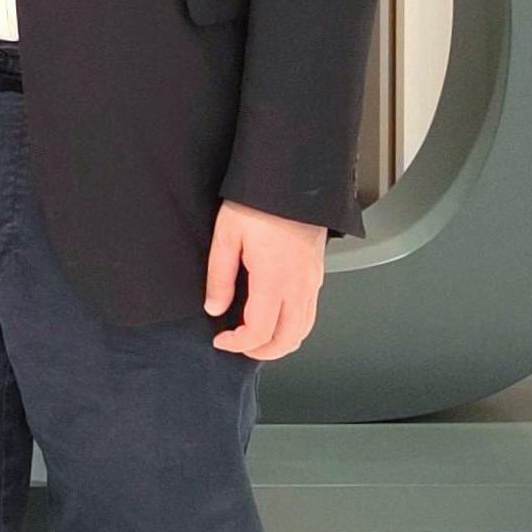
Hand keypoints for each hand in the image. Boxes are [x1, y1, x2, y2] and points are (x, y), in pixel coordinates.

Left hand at [204, 200, 325, 360]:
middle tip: (238, 346)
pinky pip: (310, 312)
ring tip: (256, 339)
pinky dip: (294, 326)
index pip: (260, 331)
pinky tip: (275, 318)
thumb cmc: (259, 202)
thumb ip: (219, 277)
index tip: (221, 340)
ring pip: (303, 329)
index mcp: (274, 279)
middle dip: (262, 351)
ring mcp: (312, 281)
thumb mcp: (226, 236)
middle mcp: (299, 285)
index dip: (239, 344)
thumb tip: (214, 308)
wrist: (292, 180)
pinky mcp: (317, 273)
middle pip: (288, 339)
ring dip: (281, 342)